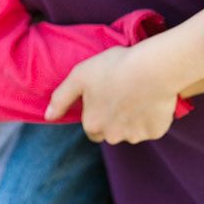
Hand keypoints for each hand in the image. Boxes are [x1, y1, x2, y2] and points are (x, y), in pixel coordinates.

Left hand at [45, 45, 177, 143]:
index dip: (98, 113)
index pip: (92, 129)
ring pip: (132, 132)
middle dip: (115, 121)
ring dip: (134, 120)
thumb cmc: (114, 68)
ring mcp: (135, 136)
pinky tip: (153, 100)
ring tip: (139, 96)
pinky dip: (153, 118)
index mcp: (93, 124)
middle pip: (111, 133)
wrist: (152, 68)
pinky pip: (152, 127)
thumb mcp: (80, 76)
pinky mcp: (156, 131)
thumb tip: (48, 116)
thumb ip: (61, 98)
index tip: (106, 98)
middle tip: (123, 96)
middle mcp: (112, 136)